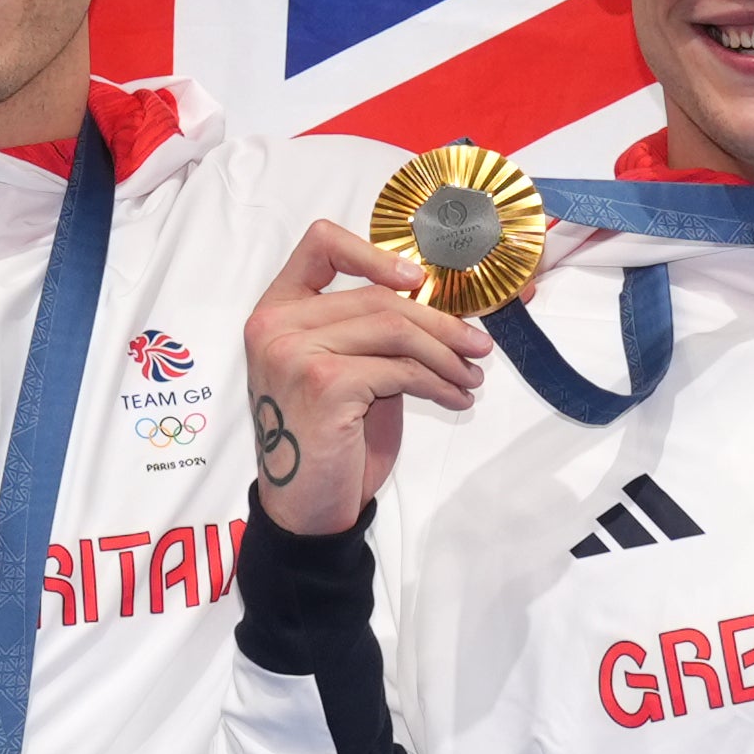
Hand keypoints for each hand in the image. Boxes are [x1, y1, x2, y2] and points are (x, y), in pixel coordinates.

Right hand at [242, 219, 486, 538]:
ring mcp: (294, 351)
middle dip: (440, 322)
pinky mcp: (323, 381)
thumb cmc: (329, 440)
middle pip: (377, 296)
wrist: (307, 508)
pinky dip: (439, 382)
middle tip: (478, 345)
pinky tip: (456, 397)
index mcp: (276, 310)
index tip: (418, 281)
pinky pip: (401, 369)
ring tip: (472, 375)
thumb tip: (436, 303)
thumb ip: (369, 331)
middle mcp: (275, 324)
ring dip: (446, 353)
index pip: (321, 245)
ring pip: (394, 329)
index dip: (375, 254)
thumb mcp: (345, 371)